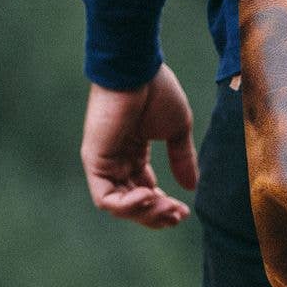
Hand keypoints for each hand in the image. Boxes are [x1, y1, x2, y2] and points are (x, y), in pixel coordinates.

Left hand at [82, 63, 198, 227]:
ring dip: (145, 214)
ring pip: (119, 206)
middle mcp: (117, 160)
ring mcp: (104, 162)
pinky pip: (105, 198)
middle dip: (156, 216)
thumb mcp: (177, 131)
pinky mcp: (95, 160)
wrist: (138, 70)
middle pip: (132, 204)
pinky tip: (149, 197)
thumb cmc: (157, 92)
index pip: (145, 191)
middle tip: (177, 216)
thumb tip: (191, 187)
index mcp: (134, 153)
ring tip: (165, 207)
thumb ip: (182, 159)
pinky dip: (127, 206)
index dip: (163, 207)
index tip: (184, 211)